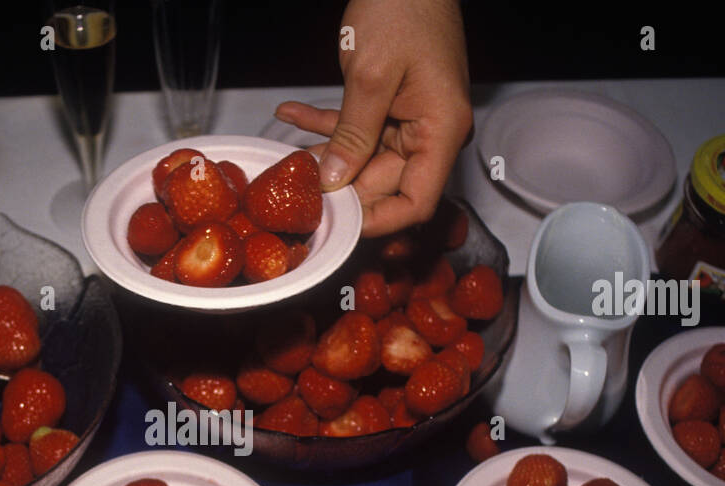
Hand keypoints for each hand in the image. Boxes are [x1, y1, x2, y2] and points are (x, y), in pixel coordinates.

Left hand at [274, 0, 471, 236]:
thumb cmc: (403, 7)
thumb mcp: (372, 76)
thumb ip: (352, 133)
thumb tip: (334, 180)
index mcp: (441, 131)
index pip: (417, 202)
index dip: (379, 221)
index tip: (340, 224)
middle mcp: (430, 132)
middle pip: (385, 184)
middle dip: (340, 189)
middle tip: (296, 191)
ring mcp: (410, 119)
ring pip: (363, 158)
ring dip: (324, 156)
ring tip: (284, 158)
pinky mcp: (391, 105)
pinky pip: (356, 128)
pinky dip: (323, 124)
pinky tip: (288, 115)